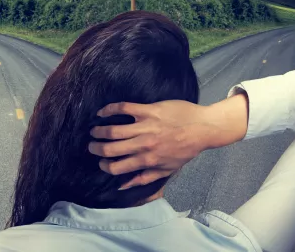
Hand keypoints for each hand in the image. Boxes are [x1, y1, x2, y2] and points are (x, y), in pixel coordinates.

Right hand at [88, 95, 248, 188]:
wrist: (203, 128)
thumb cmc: (186, 150)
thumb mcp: (167, 169)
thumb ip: (144, 178)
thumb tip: (123, 185)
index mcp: (147, 160)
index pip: (117, 167)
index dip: (104, 165)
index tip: (100, 161)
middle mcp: (144, 145)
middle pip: (110, 149)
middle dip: (96, 148)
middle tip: (91, 145)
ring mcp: (145, 126)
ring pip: (113, 130)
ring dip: (99, 131)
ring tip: (94, 130)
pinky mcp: (148, 110)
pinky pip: (124, 108)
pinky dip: (109, 109)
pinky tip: (102, 112)